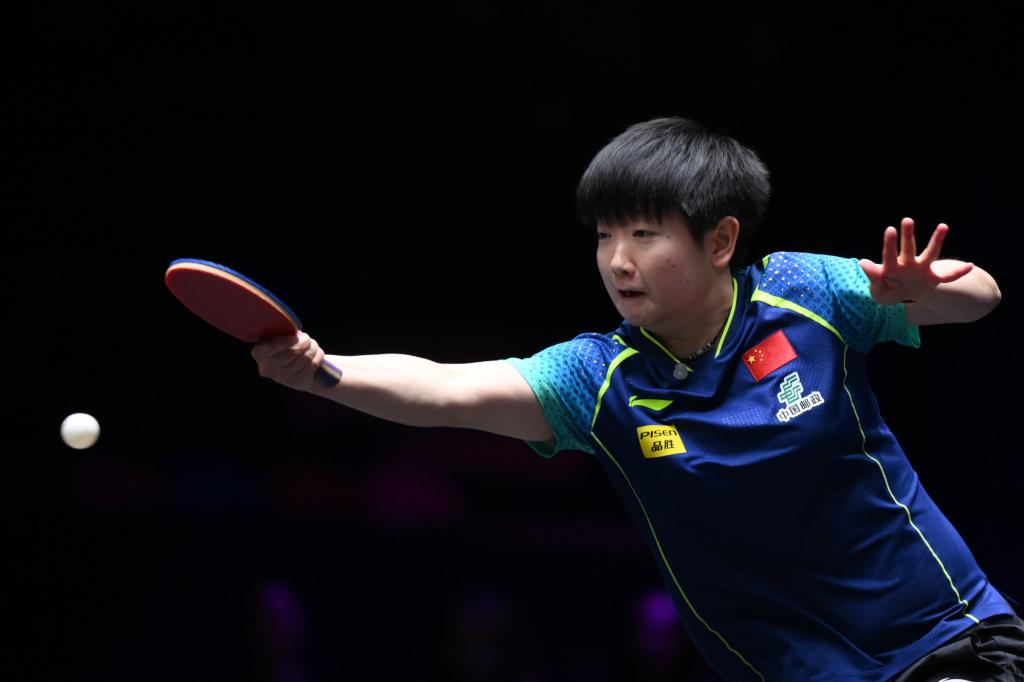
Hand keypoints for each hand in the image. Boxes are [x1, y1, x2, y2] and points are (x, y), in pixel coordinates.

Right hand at [251, 331, 326, 391]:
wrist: (297, 368)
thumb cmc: (287, 346)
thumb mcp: (280, 337)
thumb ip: (283, 333)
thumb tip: (295, 331)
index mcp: (259, 353)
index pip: (271, 348)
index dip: (285, 342)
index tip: (295, 338)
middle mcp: (268, 368)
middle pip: (292, 352)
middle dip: (304, 342)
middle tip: (307, 338)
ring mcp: (282, 378)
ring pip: (305, 357)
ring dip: (313, 347)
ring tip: (312, 345)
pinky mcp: (297, 383)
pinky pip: (312, 364)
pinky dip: (318, 356)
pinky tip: (316, 354)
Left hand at [858, 217, 973, 305]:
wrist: (901, 297)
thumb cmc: (886, 290)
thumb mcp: (877, 291)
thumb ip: (872, 277)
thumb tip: (863, 262)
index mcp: (892, 266)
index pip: (889, 254)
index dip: (889, 243)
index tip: (890, 229)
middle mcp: (908, 263)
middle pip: (908, 247)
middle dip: (908, 235)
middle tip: (907, 220)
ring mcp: (922, 269)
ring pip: (930, 253)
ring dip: (937, 240)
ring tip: (943, 226)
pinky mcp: (934, 278)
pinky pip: (948, 276)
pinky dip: (959, 272)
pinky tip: (970, 266)